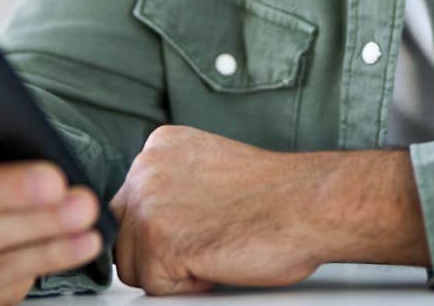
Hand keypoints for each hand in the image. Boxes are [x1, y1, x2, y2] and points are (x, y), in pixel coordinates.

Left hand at [109, 125, 323, 293]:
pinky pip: (155, 287)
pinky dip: (188, 286)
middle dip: (159, 250)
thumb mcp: (209, 169)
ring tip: (215, 249)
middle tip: (208, 241)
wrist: (309, 204)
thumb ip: (174, 185)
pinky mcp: (159, 240)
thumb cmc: (278, 195)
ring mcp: (148, 203)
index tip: (199, 225)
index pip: (132, 203)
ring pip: (132, 265)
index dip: (165, 227)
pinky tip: (217, 260)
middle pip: (123, 234)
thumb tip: (153, 219)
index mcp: (160, 145)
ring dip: (172, 270)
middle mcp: (146, 168)